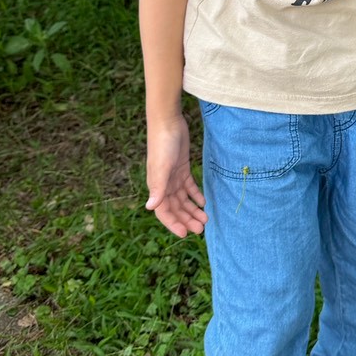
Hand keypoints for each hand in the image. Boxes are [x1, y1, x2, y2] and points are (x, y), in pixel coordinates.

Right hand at [145, 115, 207, 237]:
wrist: (168, 122)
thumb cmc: (163, 144)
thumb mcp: (162, 167)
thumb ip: (158, 188)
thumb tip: (150, 207)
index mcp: (156, 186)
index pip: (164, 211)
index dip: (173, 224)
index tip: (185, 234)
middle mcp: (164, 184)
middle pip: (176, 208)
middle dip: (187, 219)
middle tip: (201, 229)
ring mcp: (173, 176)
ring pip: (183, 199)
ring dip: (193, 210)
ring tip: (205, 219)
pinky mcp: (181, 168)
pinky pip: (189, 186)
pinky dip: (195, 195)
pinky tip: (203, 202)